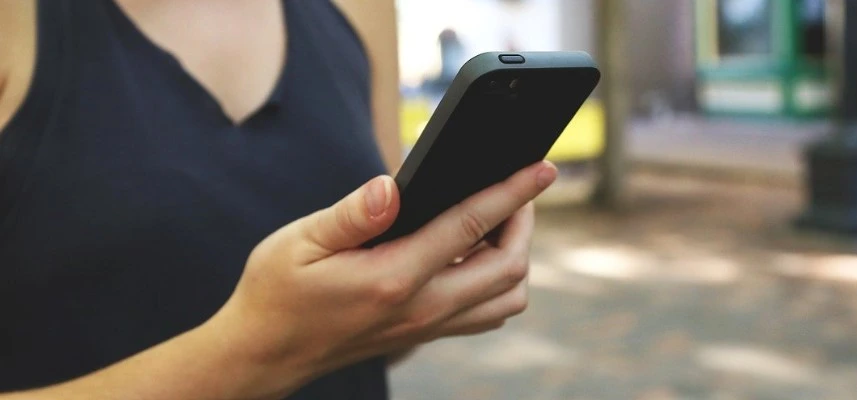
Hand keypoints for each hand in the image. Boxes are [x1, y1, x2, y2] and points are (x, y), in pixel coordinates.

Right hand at [202, 161, 556, 391]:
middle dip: (523, 222)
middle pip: (509, 269)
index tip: (542, 169)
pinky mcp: (426, 335)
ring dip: (516, 258)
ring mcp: (428, 327)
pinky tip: (474, 253)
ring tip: (501, 220)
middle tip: (517, 189)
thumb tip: (391, 186)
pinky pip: (486, 313)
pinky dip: (498, 283)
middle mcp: (421, 309)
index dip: (513, 193)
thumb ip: (351, 214)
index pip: (472, 227)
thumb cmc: (277, 290)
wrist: (266, 352)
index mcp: (393, 278)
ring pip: (507, 299)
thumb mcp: (300, 242)